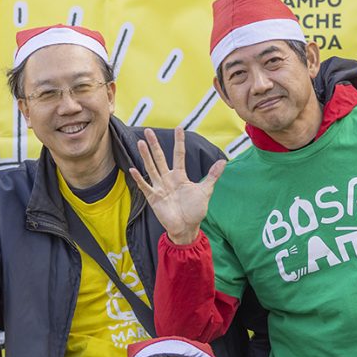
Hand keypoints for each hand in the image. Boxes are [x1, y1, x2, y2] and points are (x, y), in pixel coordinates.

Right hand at [129, 128, 224, 245]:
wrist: (187, 227)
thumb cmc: (195, 210)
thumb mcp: (205, 191)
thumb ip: (212, 176)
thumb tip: (223, 161)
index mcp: (180, 176)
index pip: (179, 155)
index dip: (179, 142)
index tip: (179, 128)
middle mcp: (168, 179)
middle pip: (160, 158)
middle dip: (155, 144)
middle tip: (148, 130)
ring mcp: (159, 187)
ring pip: (151, 168)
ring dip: (146, 156)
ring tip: (141, 143)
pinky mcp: (154, 198)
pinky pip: (145, 186)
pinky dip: (139, 179)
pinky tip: (133, 169)